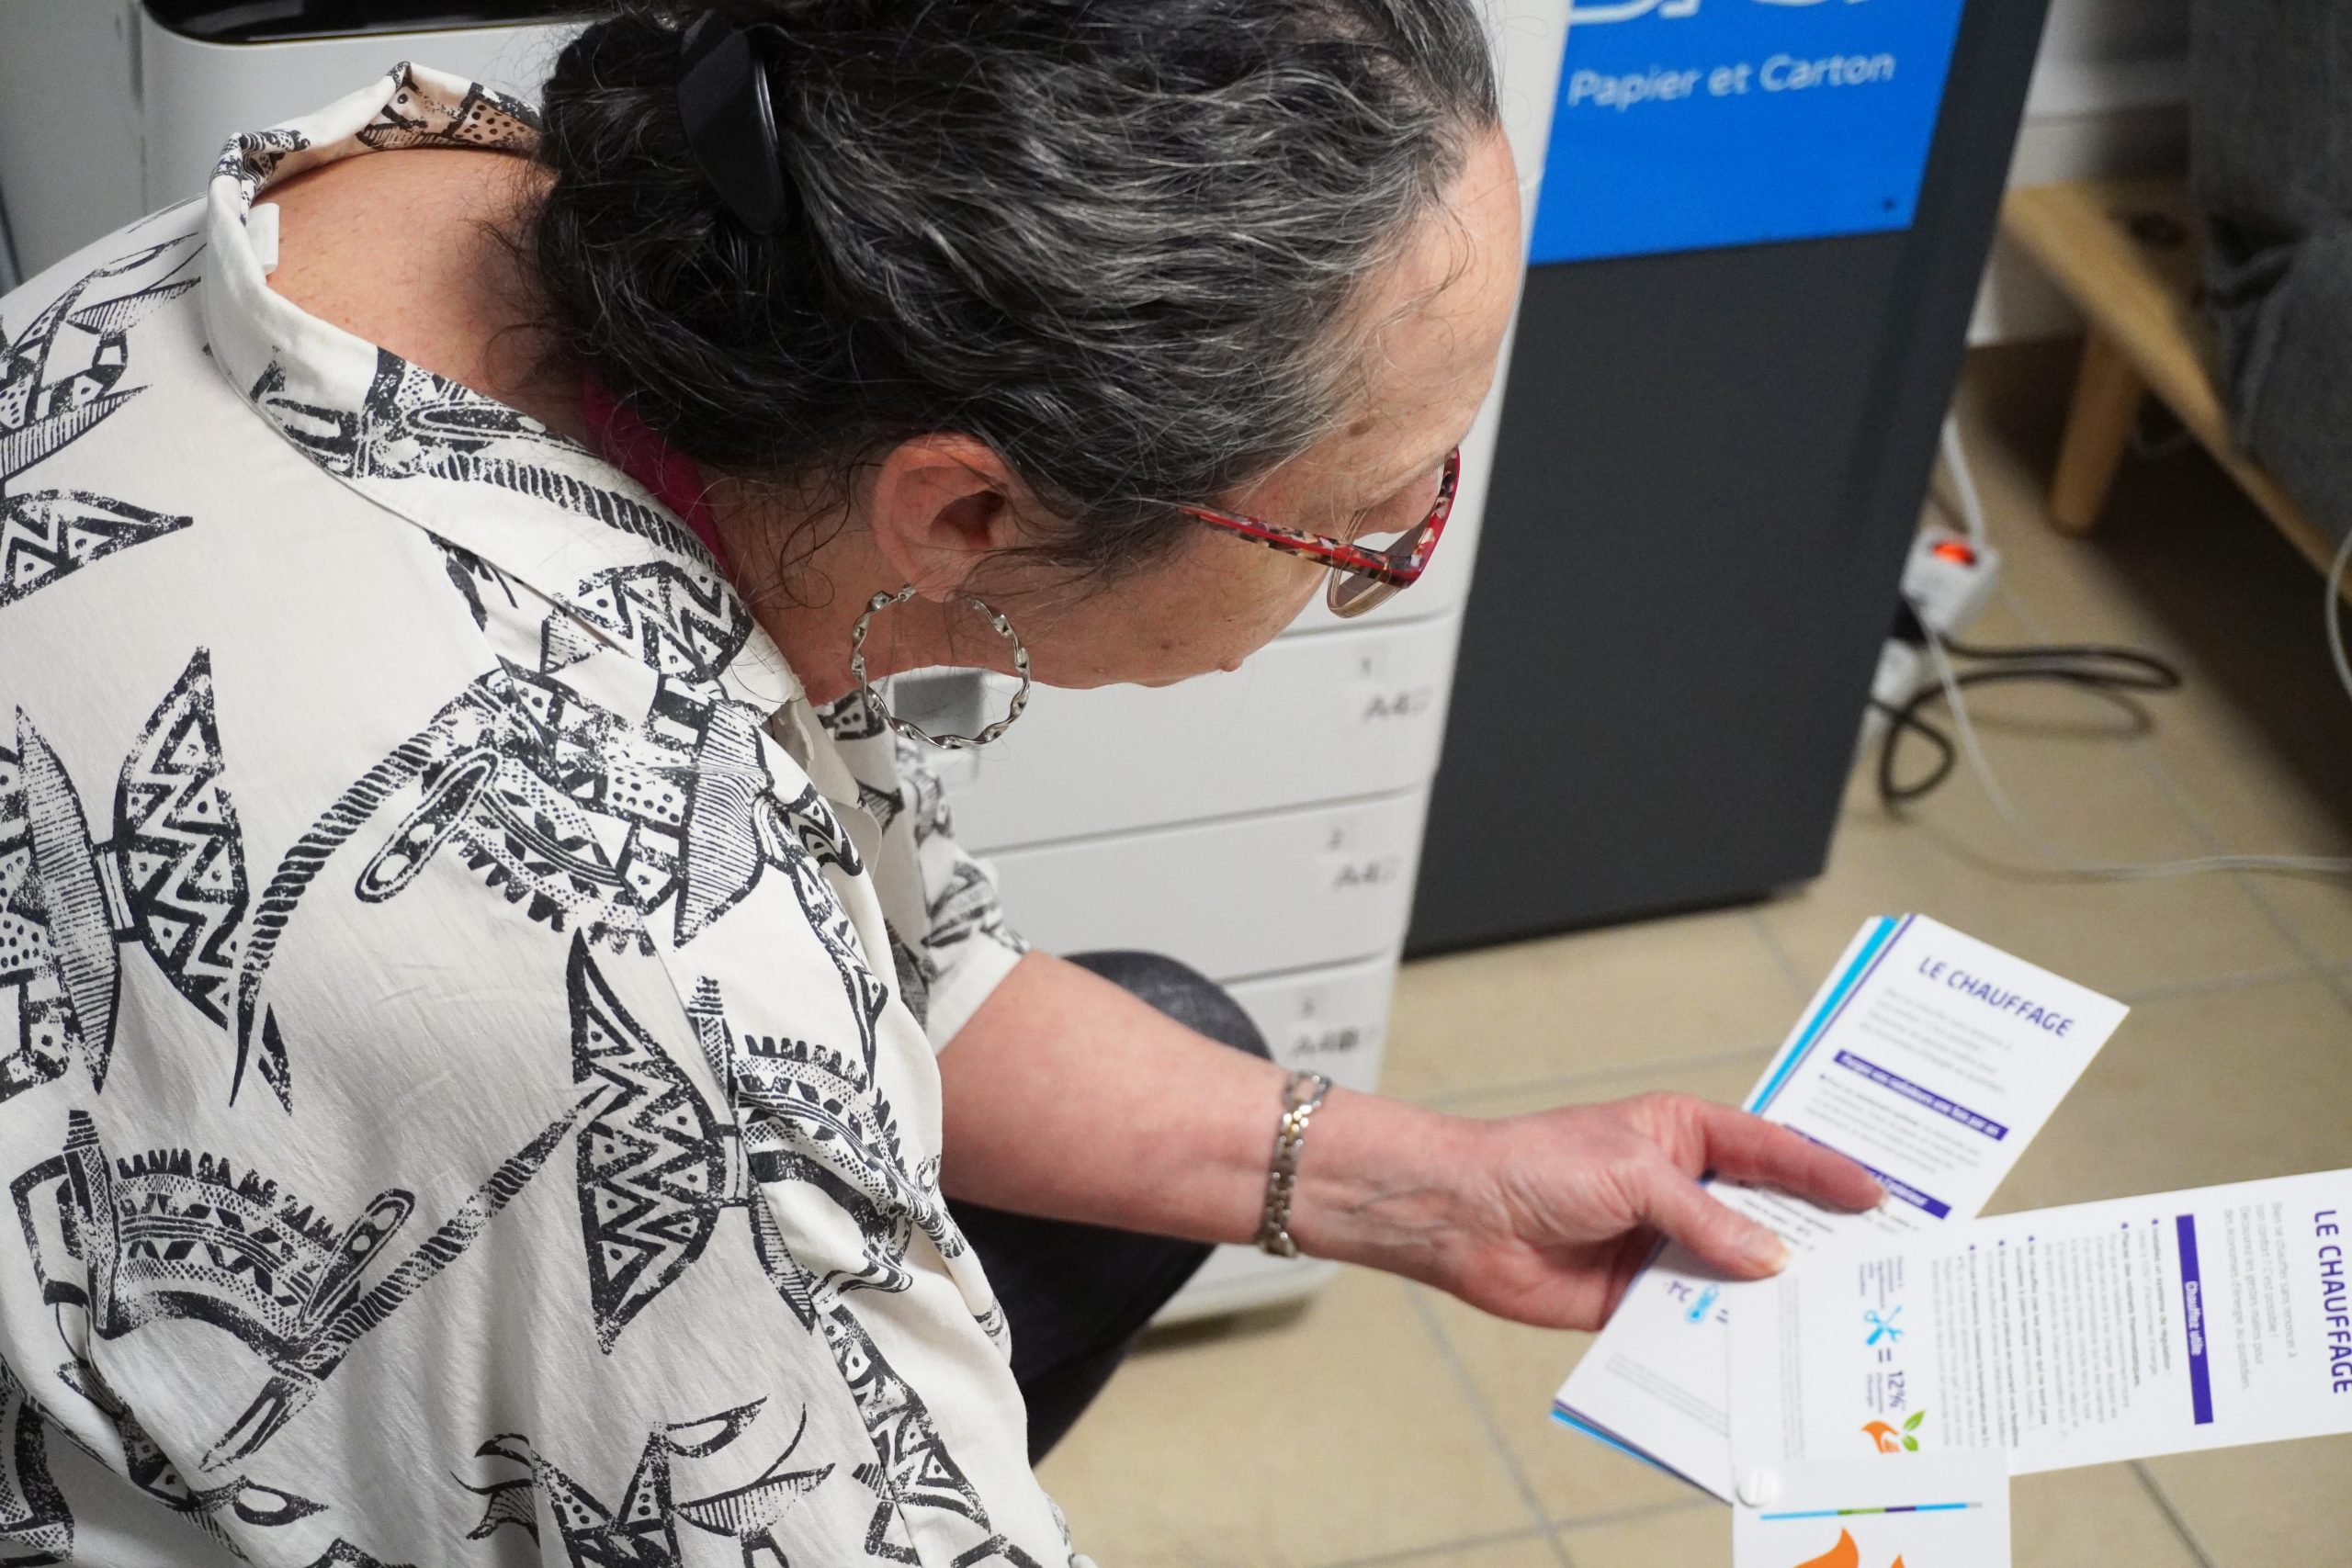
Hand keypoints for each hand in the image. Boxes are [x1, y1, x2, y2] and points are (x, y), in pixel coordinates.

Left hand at [1301, 1092, 1882, 1331]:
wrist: (1461, 1217)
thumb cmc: (1534, 1164)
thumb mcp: (1632, 1174)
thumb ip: (1705, 1217)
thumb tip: (1773, 1260)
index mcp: (1684, 1135)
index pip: (1773, 1152)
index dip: (1827, 1173)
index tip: (1879, 1194)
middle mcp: (1681, 1190)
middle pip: (1764, 1218)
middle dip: (1814, 1241)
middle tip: (1879, 1264)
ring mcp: (1663, 1246)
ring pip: (1736, 1275)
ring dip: (1772, 1297)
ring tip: (1837, 1319)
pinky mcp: (1639, 1299)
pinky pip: (1695, 1320)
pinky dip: (1724, 1336)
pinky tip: (1764, 1357)